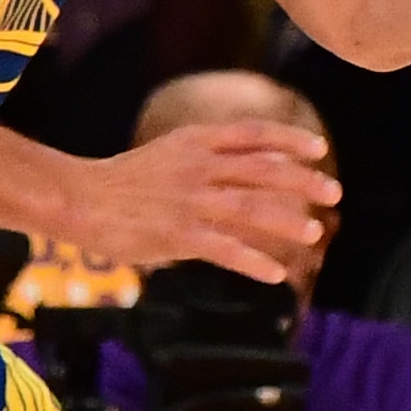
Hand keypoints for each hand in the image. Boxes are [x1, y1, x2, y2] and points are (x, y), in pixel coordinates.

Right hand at [58, 119, 337, 281]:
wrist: (77, 199)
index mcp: (194, 142)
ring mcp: (189, 201)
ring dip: (287, 221)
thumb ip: (205, 160)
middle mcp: (197, 167)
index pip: (252, 134)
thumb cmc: (120, 182)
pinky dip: (253, 262)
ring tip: (314, 233)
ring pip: (251, 208)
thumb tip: (244, 172)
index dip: (289, 141)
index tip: (319, 149)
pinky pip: (225, 250)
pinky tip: (275, 275)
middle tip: (333, 192)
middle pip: (263, 170)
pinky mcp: (177, 235)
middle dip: (303, 180)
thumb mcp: (167, 155)